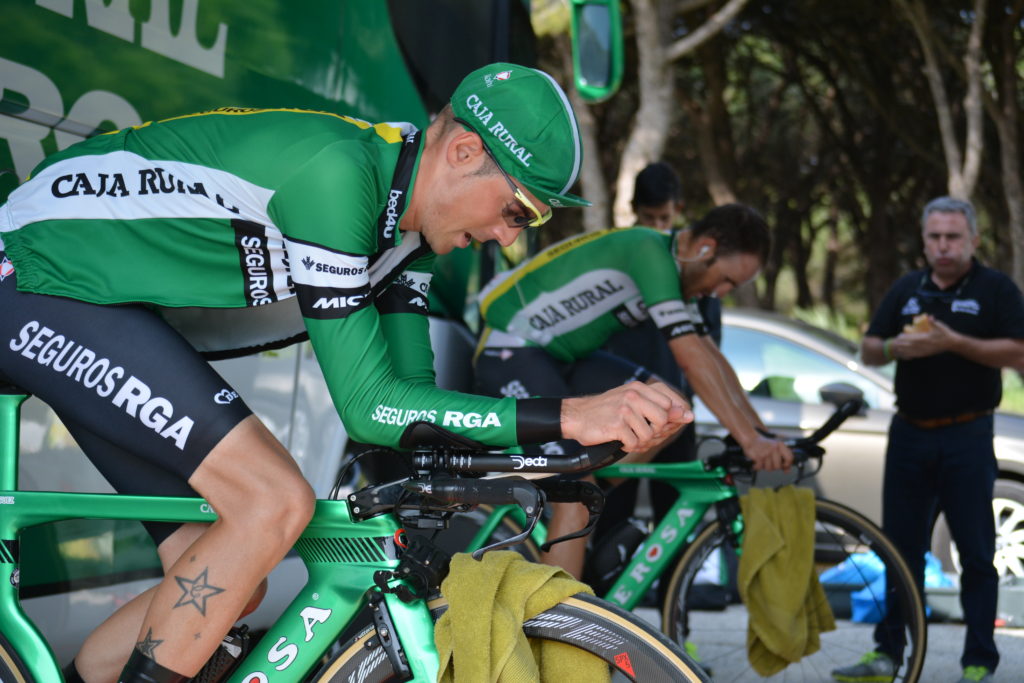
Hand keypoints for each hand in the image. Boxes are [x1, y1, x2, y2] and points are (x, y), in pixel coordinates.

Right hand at [561, 381, 691, 452]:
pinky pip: (634, 442)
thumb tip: (688, 415)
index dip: (672, 416)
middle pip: (663, 418)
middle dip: (656, 431)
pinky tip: (620, 441)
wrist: (576, 416)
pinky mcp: (617, 424)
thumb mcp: (631, 401)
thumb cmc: (605, 410)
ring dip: (640, 440)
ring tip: (629, 437)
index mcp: (639, 388)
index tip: (665, 425)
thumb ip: (659, 407)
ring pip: (649, 433)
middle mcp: (633, 395)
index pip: (671, 401)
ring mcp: (625, 409)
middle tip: (642, 433)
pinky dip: (628, 446)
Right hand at [740, 435, 793, 471]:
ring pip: (770, 468)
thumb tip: (787, 470)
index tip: (784, 466)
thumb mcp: (776, 448)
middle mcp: (774, 448)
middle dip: (773, 466)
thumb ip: (784, 458)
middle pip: (778, 466)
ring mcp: (767, 453)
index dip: (787, 465)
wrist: (751, 439)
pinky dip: (757, 466)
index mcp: (780, 445)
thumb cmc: (763, 444)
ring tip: (762, 460)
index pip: (790, 458)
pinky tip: (757, 462)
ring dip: (765, 466)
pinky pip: (761, 468)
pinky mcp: (759, 457)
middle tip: (769, 462)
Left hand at [891, 316, 956, 359]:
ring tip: (897, 349)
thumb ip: (933, 322)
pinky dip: (910, 356)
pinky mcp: (927, 354)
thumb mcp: (940, 326)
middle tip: (895, 342)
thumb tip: (929, 317)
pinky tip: (905, 356)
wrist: (952, 343)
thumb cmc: (945, 333)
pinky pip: (917, 355)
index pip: (913, 338)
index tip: (899, 336)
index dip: (905, 337)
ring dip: (904, 350)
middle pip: (910, 345)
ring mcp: (926, 350)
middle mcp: (924, 345)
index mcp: (926, 338)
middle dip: (902, 344)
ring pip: (912, 351)